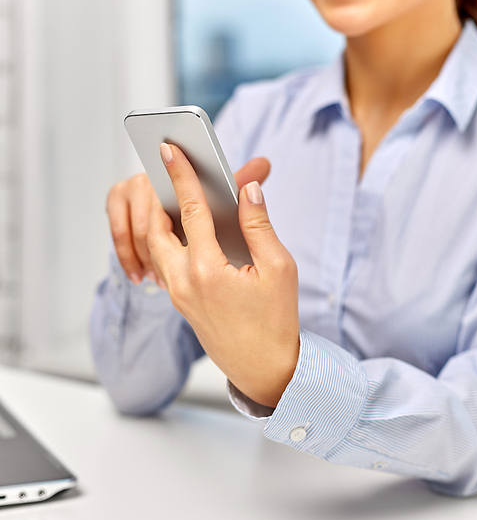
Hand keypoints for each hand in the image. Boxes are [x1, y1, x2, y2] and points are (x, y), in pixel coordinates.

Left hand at [147, 144, 299, 407]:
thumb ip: (259, 225)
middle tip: (166, 171)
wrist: (266, 370)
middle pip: (156, 228)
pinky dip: (166, 242)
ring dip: (159, 220)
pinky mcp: (182, 304)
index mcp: (207, 269)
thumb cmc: (277, 321)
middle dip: (157, 196)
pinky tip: (183, 233)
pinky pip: (165, 265)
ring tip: (173, 197)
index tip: (170, 150)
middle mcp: (184, 282)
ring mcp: (179, 296)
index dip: (181, 175)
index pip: (190, 210)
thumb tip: (248, 190)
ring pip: (156, 248)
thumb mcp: (278, 268)